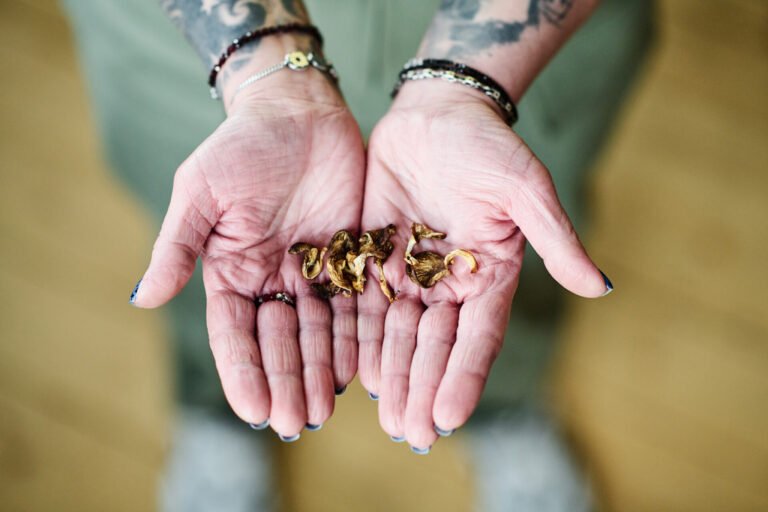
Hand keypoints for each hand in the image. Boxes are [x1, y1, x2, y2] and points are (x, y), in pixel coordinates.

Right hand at [131, 70, 363, 437]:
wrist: (298, 111)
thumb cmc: (241, 146)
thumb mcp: (201, 192)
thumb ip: (179, 247)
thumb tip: (142, 299)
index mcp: (233, 270)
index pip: (236, 332)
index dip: (244, 372)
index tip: (254, 412)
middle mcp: (274, 279)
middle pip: (281, 341)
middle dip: (287, 382)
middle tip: (298, 423)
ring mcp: (315, 271)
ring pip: (320, 331)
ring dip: (322, 371)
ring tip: (328, 409)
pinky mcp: (352, 257)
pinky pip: (357, 303)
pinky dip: (358, 336)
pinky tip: (362, 369)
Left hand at [358, 81, 608, 450]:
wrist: (436, 113)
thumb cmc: (488, 146)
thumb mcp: (526, 188)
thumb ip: (554, 239)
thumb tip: (598, 288)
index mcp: (489, 274)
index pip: (477, 336)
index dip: (463, 377)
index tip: (448, 417)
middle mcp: (449, 282)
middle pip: (435, 345)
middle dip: (422, 388)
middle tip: (410, 432)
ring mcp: (410, 272)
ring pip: (398, 333)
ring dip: (392, 375)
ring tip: (385, 416)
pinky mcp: (374, 256)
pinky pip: (363, 302)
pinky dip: (358, 337)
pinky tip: (352, 370)